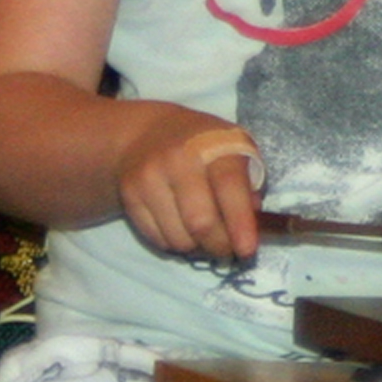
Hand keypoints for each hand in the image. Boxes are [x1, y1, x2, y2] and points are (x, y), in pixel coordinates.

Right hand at [114, 109, 260, 263]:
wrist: (147, 133)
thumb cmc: (203, 146)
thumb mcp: (235, 150)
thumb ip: (249, 185)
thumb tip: (251, 223)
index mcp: (211, 144)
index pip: (228, 185)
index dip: (240, 222)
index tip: (247, 249)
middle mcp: (178, 159)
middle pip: (200, 223)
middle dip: (219, 246)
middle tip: (228, 249)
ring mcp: (149, 177)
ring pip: (178, 239)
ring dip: (196, 247)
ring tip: (203, 233)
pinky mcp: (130, 195)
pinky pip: (158, 239)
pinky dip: (174, 243)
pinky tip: (180, 226)